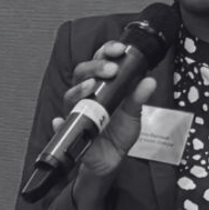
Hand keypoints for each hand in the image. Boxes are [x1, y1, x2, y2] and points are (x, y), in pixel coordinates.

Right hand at [52, 41, 156, 178]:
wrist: (110, 159)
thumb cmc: (117, 133)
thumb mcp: (133, 114)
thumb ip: (138, 97)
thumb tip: (149, 81)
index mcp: (101, 85)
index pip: (99, 61)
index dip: (107, 51)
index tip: (119, 50)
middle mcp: (86, 95)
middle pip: (82, 72)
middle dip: (95, 67)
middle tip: (111, 70)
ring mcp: (77, 112)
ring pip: (70, 95)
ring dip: (80, 89)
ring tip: (90, 87)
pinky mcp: (71, 130)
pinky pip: (61, 125)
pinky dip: (59, 123)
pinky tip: (60, 121)